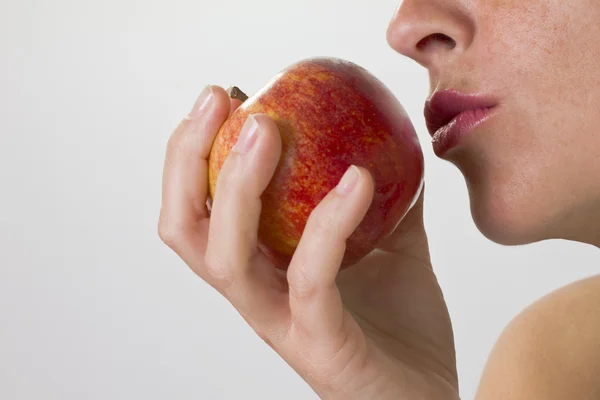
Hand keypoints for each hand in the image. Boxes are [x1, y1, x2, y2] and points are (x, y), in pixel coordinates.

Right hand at [159, 85, 458, 398]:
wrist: (426, 397)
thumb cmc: (400, 325)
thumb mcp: (392, 245)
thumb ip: (382, 197)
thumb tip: (385, 137)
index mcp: (261, 269)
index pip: (198, 211)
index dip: (191, 154)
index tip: (220, 97)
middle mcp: (257, 295)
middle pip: (187, 230)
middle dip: (188, 160)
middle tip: (216, 101)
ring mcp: (282, 323)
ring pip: (226, 258)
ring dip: (236, 187)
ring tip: (263, 130)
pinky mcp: (321, 345)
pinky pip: (311, 278)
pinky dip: (328, 223)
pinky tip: (358, 180)